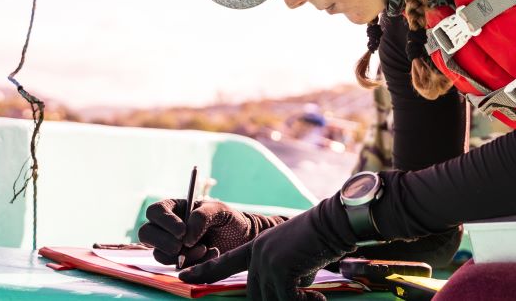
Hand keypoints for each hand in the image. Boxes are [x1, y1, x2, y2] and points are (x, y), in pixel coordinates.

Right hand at [137, 198, 286, 267]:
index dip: (164, 221)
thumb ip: (202, 216)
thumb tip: (185, 236)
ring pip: (160, 254)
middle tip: (183, 245)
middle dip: (164, 242)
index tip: (182, 230)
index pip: (155, 211)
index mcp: (175, 208)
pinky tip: (210, 255)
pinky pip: (176, 267)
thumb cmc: (230, 219)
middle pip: (146, 234)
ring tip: (205, 248)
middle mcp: (168, 227)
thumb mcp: (220, 210)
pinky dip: (192, 264)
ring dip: (181, 255)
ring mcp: (172, 246)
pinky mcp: (180, 262)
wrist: (243, 239)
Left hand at [180, 195, 357, 299]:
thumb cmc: (317, 239)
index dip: (204, 271)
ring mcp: (267, 261)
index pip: (224, 263)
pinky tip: (318, 299)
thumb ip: (281, 272)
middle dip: (278, 300)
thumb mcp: (292, 256)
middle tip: (305, 299)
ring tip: (314, 298)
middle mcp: (257, 254)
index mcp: (256, 248)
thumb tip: (284, 293)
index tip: (183, 276)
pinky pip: (287, 299)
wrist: (332, 223)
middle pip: (255, 294)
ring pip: (271, 299)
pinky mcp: (280, 269)